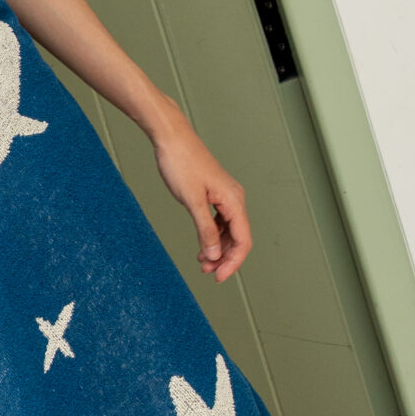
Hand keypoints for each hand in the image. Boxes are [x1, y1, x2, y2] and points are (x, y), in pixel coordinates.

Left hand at [152, 114, 250, 282]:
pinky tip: (202, 244)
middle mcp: (235, 199)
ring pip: (228, 230)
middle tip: (207, 273)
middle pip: (238, 238)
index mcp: (234, 201)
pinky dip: (212, 235)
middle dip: (225, 258)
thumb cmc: (181, 163)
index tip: (218, 278)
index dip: (233, 262)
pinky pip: (220, 221)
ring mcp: (225, 196)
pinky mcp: (214, 194)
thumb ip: (205, 230)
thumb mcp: (192, 201)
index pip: (243, 240)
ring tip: (202, 262)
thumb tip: (215, 255)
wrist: (171, 138)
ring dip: (218, 248)